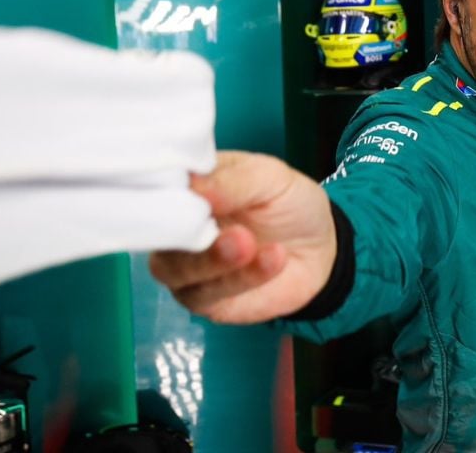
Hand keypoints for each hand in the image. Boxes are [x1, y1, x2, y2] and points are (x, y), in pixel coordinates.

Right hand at [149, 151, 336, 323]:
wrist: (322, 249)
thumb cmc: (288, 204)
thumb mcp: (271, 177)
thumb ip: (233, 180)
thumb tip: (194, 185)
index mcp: (186, 187)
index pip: (153, 186)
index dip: (157, 189)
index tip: (183, 189)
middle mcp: (175, 227)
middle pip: (157, 233)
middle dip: (184, 232)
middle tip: (223, 224)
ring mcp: (185, 265)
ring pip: (175, 270)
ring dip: (210, 259)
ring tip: (247, 244)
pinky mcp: (203, 298)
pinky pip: (208, 294)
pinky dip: (241, 277)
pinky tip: (274, 258)